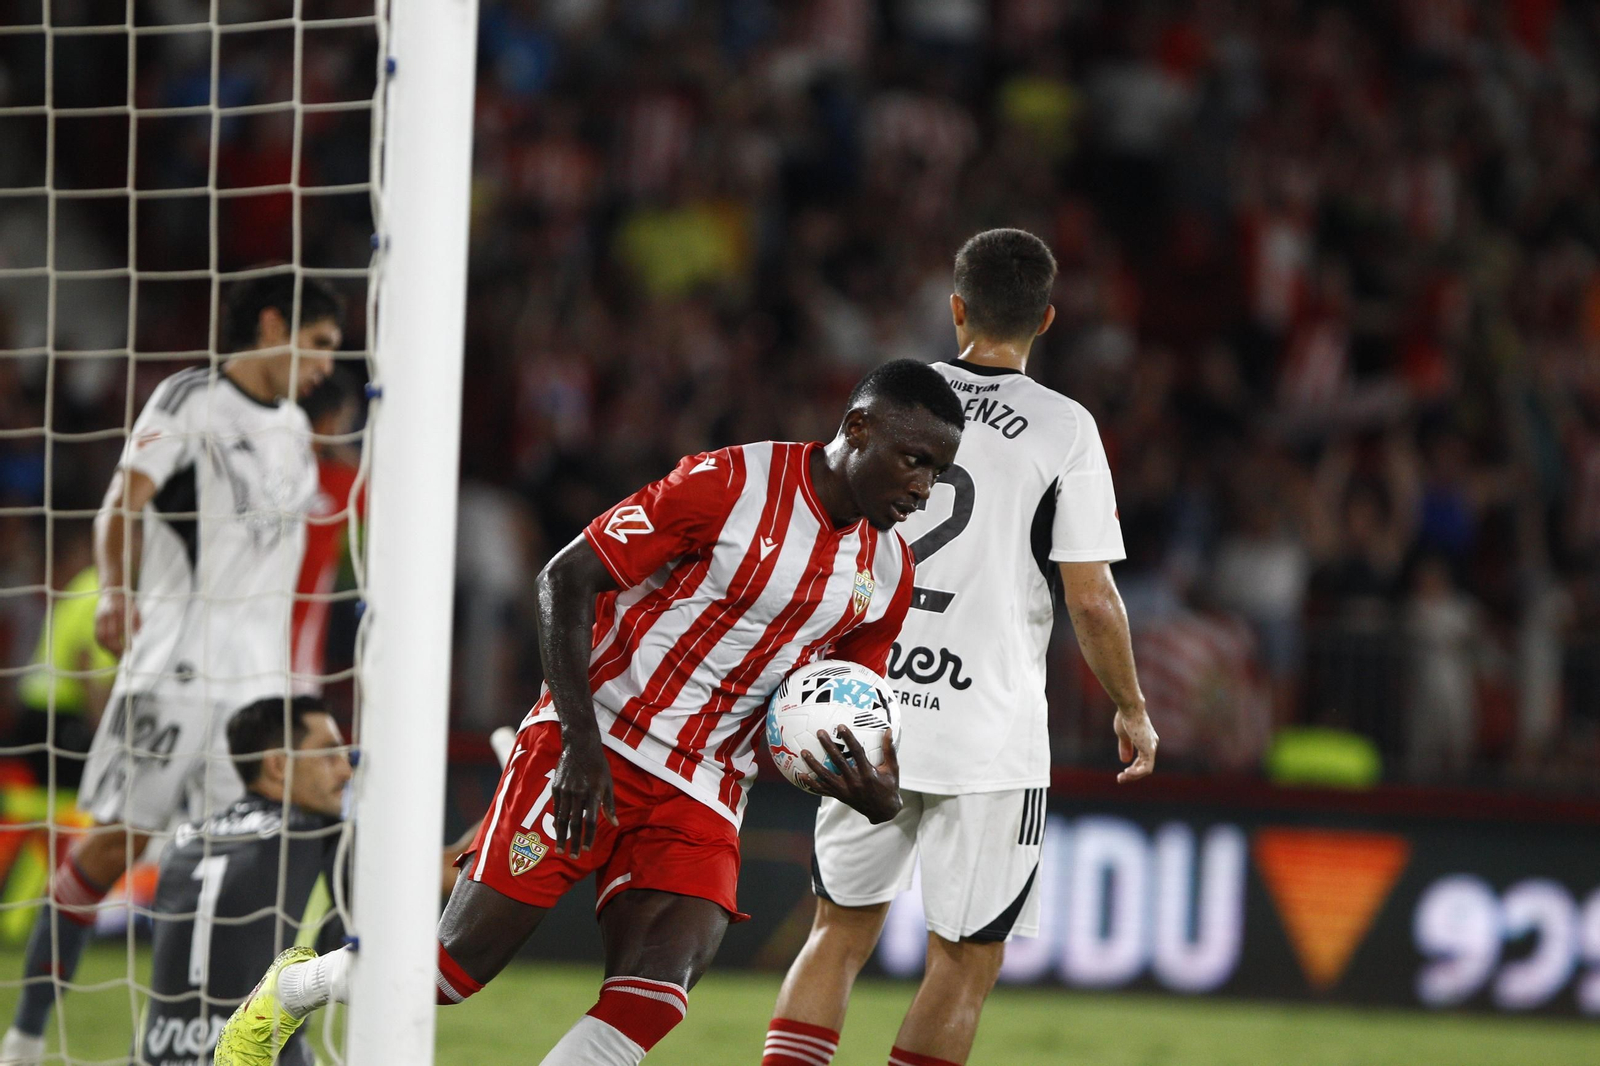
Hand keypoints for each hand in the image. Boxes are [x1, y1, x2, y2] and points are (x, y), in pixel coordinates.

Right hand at [94, 589, 138, 655]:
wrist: (112, 590)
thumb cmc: (127, 602)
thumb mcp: (135, 609)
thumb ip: (136, 621)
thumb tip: (137, 636)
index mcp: (117, 611)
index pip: (118, 631)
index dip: (122, 642)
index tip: (128, 650)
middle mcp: (106, 615)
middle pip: (107, 636)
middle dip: (114, 649)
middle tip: (121, 656)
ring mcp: (99, 618)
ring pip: (100, 637)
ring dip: (107, 648)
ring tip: (115, 655)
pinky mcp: (95, 620)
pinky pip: (97, 635)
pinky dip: (102, 644)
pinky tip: (109, 649)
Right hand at [549, 734, 618, 855]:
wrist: (579, 745)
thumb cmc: (598, 765)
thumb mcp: (608, 783)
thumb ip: (609, 805)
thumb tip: (615, 824)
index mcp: (593, 793)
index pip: (590, 821)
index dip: (588, 837)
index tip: (587, 850)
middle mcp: (578, 793)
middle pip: (574, 823)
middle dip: (573, 842)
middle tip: (572, 857)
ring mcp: (565, 790)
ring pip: (561, 818)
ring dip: (561, 836)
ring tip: (560, 849)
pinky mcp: (556, 787)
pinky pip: (556, 808)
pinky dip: (556, 821)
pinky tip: (556, 831)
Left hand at [803, 726, 900, 823]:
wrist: (883, 811)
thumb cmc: (889, 787)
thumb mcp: (892, 769)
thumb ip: (889, 750)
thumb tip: (889, 730)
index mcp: (868, 773)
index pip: (857, 753)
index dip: (849, 739)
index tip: (841, 726)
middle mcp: (855, 782)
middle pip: (838, 761)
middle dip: (828, 746)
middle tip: (820, 732)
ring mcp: (845, 790)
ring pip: (826, 776)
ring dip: (813, 763)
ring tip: (804, 751)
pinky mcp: (839, 796)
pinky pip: (823, 790)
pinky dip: (811, 783)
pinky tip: (801, 775)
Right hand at [1114, 707, 1157, 782]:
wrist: (1129, 709)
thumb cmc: (1125, 718)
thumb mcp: (1123, 734)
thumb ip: (1125, 747)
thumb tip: (1125, 761)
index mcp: (1147, 740)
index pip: (1143, 759)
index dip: (1133, 768)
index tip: (1123, 773)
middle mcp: (1152, 744)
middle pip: (1145, 765)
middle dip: (1132, 774)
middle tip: (1120, 779)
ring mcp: (1151, 747)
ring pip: (1146, 769)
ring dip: (1133, 776)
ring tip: (1121, 778)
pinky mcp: (1149, 750)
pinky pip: (1146, 768)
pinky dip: (1136, 773)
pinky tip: (1126, 773)